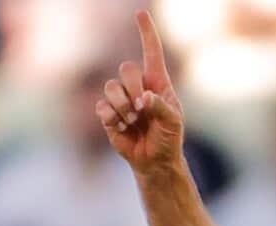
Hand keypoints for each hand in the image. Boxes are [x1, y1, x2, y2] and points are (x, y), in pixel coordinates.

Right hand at [96, 11, 184, 172]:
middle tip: (142, 109)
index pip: (151, 52)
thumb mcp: (173, 123)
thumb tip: (144, 97)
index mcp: (158, 83)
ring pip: (110, 86)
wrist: (155, 161)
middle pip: (126, 68)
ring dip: (122, 106)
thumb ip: (161, 107)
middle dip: (133, 88)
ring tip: (133, 121)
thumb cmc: (169, 139)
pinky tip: (122, 128)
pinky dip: (112, 118)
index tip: (141, 13)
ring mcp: (122, 99)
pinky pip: (101, 106)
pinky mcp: (108, 114)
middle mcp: (138, 86)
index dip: (147, 33)